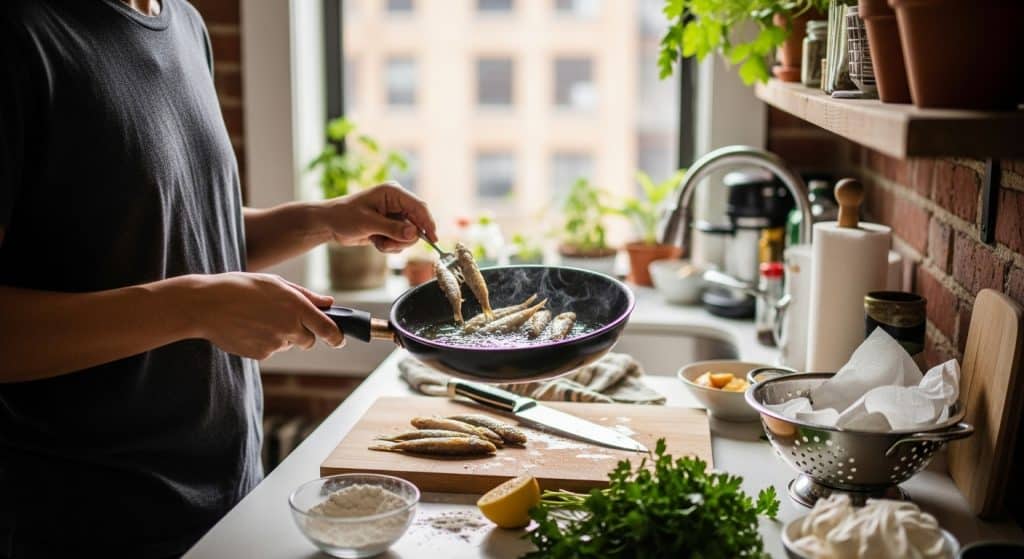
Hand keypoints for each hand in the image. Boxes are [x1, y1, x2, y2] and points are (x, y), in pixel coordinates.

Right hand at [189, 272, 343, 359]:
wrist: (206, 305)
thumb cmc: (241, 287)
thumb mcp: (275, 283)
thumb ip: (305, 295)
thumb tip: (329, 303)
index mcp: (297, 306)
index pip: (328, 329)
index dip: (337, 337)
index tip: (339, 340)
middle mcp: (290, 327)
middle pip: (309, 341)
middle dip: (304, 334)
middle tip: (286, 321)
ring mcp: (275, 343)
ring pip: (288, 344)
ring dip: (281, 336)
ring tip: (258, 318)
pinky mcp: (260, 354)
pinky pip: (270, 350)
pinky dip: (264, 342)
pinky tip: (248, 327)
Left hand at [320, 182, 437, 252]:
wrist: (329, 224)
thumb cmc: (345, 216)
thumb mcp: (368, 223)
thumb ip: (392, 229)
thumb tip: (413, 234)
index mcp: (393, 193)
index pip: (419, 207)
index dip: (428, 223)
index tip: (433, 240)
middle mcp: (397, 202)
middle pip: (417, 224)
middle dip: (404, 238)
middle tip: (388, 244)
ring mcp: (394, 215)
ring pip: (409, 236)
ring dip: (394, 244)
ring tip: (378, 242)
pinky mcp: (390, 226)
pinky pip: (400, 240)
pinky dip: (389, 245)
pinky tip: (375, 242)